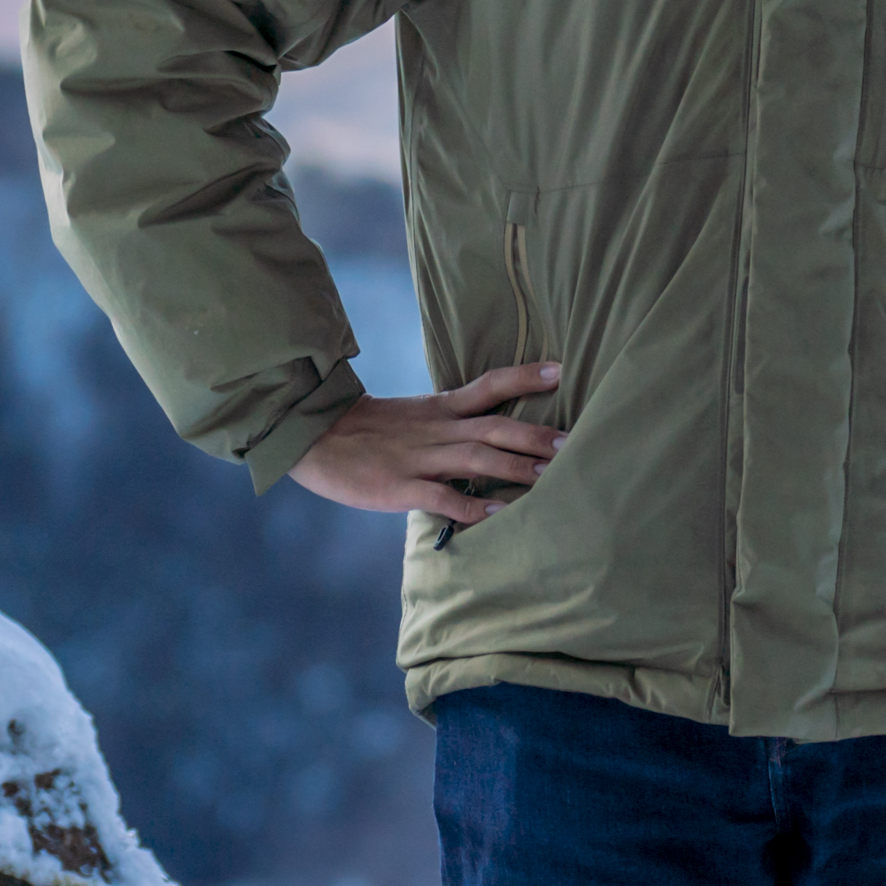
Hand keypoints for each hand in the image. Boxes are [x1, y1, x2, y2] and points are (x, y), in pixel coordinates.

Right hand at [291, 364, 566, 526]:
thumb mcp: (413, 417)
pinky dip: (469, 504)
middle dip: (534, 435)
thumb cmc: (368, 432)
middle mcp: (435, 430)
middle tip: (572, 444)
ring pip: (475, 457)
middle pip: (494, 426)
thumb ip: (451, 424)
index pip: (488, 386)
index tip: (560, 371)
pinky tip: (495, 513)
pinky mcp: (399, 486)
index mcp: (439, 409)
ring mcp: (418, 458)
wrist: (313, 437)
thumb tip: (493, 437)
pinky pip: (440, 496)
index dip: (524, 378)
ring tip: (549, 477)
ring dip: (514, 467)